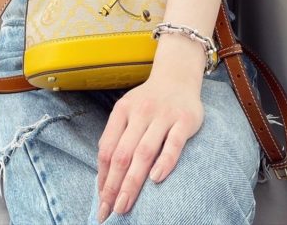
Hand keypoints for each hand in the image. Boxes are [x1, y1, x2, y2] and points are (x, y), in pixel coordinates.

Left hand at [96, 74, 203, 222]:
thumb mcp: (127, 111)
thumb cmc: (149, 101)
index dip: (102, 177)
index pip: (107, 149)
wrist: (177, 75)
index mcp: (122, 110)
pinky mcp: (184, 119)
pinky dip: (164, 161)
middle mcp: (140, 111)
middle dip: (114, 186)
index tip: (101, 202)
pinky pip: (173, 143)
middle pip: (123, 154)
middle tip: (109, 212)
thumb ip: (116, 137)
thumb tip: (103, 176)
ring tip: (125, 204)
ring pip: (144, 151)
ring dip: (133, 181)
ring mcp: (163, 115)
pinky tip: (156, 179)